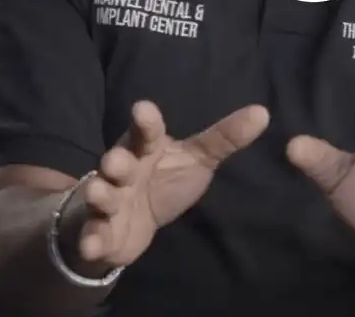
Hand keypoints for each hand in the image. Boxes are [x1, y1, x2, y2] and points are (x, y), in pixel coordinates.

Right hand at [65, 100, 268, 269]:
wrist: (133, 218)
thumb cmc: (166, 176)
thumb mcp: (197, 158)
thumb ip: (225, 138)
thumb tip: (263, 112)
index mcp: (147, 147)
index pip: (147, 130)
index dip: (145, 120)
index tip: (142, 109)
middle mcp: (124, 169)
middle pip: (117, 161)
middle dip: (116, 162)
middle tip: (116, 162)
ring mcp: (110, 199)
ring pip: (101, 195)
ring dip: (100, 195)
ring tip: (100, 194)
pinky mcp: (102, 231)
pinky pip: (94, 235)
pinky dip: (92, 240)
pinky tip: (93, 245)